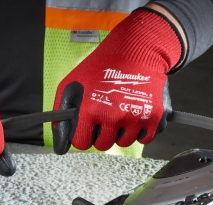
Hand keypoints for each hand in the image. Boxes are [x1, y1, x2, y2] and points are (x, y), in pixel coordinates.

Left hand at [52, 8, 182, 153]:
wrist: (135, 50)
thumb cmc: (101, 67)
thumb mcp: (72, 84)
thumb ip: (62, 115)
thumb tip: (60, 147)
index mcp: (90, 111)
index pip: (82, 143)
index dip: (83, 134)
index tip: (88, 125)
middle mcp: (112, 117)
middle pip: (103, 145)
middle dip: (102, 133)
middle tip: (106, 114)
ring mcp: (134, 118)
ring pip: (123, 143)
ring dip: (120, 132)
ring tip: (121, 111)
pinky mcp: (153, 117)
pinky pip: (143, 138)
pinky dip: (139, 130)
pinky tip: (135, 114)